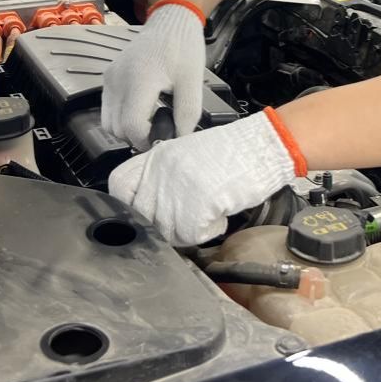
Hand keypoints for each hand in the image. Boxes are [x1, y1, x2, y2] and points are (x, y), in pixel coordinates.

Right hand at [101, 0, 205, 149]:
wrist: (171, 21)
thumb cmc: (183, 47)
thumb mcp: (192, 81)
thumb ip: (187, 113)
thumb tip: (179, 139)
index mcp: (140, 79)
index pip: (131, 126)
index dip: (147, 140)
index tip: (164, 138)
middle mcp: (118, 79)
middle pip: (116, 129)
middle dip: (137, 137)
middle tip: (159, 131)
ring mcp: (110, 77)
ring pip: (108, 122)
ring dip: (126, 129)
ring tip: (150, 121)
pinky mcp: (108, 76)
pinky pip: (107, 108)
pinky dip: (121, 117)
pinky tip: (142, 110)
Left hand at [108, 111, 304, 245]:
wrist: (262, 146)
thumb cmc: (230, 152)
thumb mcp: (185, 154)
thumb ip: (162, 176)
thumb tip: (147, 206)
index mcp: (156, 156)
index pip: (119, 186)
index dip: (128, 204)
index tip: (144, 211)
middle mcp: (161, 171)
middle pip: (143, 216)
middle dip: (164, 225)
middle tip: (187, 218)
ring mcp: (177, 188)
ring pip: (167, 231)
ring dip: (188, 231)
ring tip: (207, 213)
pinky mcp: (196, 205)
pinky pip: (191, 235)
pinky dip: (208, 231)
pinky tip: (219, 215)